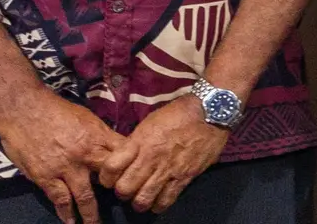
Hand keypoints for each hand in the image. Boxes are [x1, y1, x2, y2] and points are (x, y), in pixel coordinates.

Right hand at [0, 88, 124, 223]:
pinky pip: (60, 199)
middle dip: (117, 193)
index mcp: (98, 136)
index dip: (132, 166)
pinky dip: (66, 212)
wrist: (24, 110)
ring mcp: (66, 168)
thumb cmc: (56, 110)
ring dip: (91, 213)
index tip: (138, 177)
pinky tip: (70, 221)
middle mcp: (86, 154)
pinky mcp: (46, 177)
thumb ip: (100, 135)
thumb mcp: (86, 117)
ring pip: (85, 196)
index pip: (124, 154)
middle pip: (109, 178)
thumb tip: (115, 146)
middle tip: (122, 205)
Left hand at [95, 95, 228, 212]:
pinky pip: (165, 201)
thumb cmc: (178, 113)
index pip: (110, 168)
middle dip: (122, 192)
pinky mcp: (184, 177)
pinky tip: (158, 200)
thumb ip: (136, 142)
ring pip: (142, 200)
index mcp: (139, 142)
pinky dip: (158, 205)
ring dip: (138, 201)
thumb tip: (127, 157)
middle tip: (127, 188)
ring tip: (141, 197)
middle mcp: (150, 158)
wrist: (210, 111)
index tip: (110, 177)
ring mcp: (168, 169)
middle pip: (124, 189)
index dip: (106, 177)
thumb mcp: (150, 122)